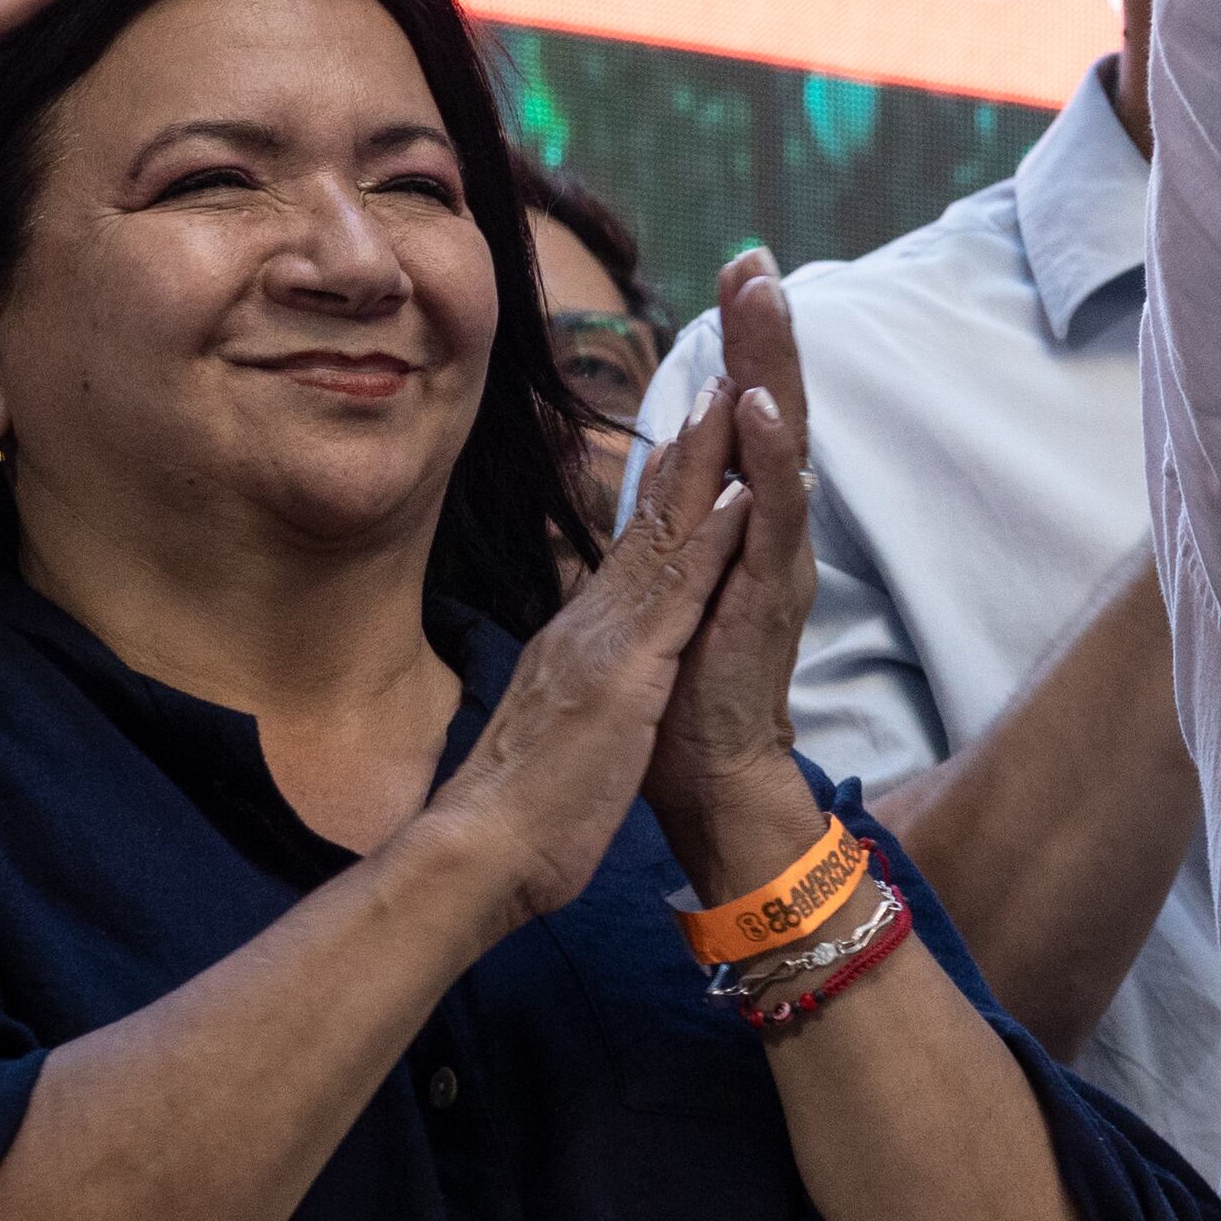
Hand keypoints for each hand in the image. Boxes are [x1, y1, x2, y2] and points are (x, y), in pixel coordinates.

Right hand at [426, 386, 756, 929]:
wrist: (480, 850)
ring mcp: (608, 639)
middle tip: (723, 369)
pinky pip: (678, 596)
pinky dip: (709, 542)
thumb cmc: (522, 803)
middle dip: (691, 445)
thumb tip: (583, 657)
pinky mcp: (627, 673)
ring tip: (735, 394)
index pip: (635, 545)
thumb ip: (575, 677)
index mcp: (583, 634)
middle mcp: (593, 619)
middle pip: (651, 516)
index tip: (697, 425)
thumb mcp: (561, 719)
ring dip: (703, 464)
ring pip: (664, 534)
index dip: (668, 486)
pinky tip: (740, 496)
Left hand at [641, 251, 829, 897]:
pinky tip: (758, 413)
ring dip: (771, 372)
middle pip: (764, 409)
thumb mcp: (673, 586)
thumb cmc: (685, 689)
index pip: (736, 413)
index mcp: (733, 522)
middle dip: (761, 333)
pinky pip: (773, 519)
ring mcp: (771, 559)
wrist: (706, 775)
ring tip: (766, 303)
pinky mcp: (768, 597)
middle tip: (757, 259)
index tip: (737, 271)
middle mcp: (763, 528)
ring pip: (777, 447)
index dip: (738, 342)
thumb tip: (681, 460)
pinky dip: (768, 462)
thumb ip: (684, 525)